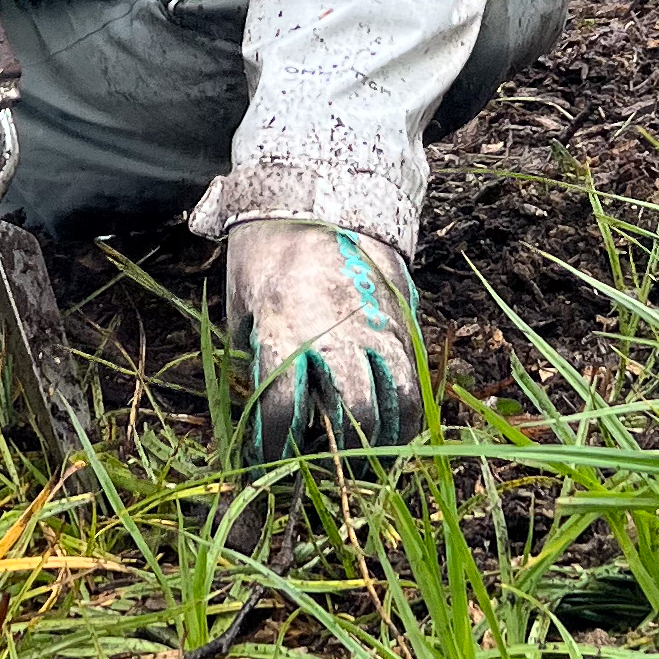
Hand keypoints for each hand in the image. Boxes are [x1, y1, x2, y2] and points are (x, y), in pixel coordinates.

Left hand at [224, 219, 421, 459]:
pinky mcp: (402, 313)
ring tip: (375, 459)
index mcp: (284, 328)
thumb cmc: (266, 249)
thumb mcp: (242, 301)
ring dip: (389, 437)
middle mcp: (336, 330)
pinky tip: (396, 424)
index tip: (267, 461)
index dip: (275, 446)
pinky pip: (416, 371)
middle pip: (353, 412)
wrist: (317, 187)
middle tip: (331, 472)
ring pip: (399, 396)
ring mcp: (377, 321)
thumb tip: (266, 405)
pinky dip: (409, 406)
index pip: (283, 408)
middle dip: (343, 453)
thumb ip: (254, 353)